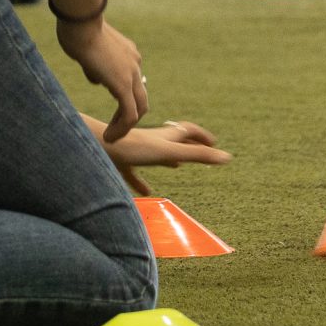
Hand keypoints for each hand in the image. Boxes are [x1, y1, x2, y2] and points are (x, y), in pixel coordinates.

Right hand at [57, 18, 146, 141]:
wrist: (80, 21)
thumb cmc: (77, 30)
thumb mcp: (88, 51)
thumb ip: (96, 66)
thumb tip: (97, 78)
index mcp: (129, 55)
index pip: (132, 82)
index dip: (124, 100)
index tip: (112, 113)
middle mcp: (135, 63)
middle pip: (141, 98)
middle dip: (129, 116)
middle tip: (116, 129)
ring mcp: (132, 73)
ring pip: (139, 108)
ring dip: (125, 126)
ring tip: (112, 138)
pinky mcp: (123, 84)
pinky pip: (129, 113)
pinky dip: (121, 128)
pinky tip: (109, 136)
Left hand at [103, 118, 230, 195]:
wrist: (97, 146)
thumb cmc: (134, 148)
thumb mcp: (171, 152)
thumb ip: (197, 156)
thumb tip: (228, 157)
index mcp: (166, 136)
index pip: (189, 131)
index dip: (202, 137)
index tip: (214, 144)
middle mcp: (152, 141)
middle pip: (174, 140)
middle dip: (188, 145)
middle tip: (200, 152)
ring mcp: (135, 152)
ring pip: (155, 155)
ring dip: (168, 160)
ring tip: (176, 167)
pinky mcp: (121, 163)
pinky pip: (134, 173)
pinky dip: (142, 182)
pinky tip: (146, 193)